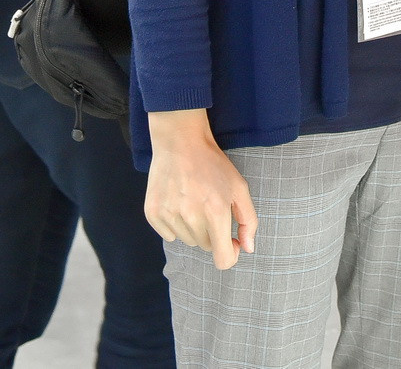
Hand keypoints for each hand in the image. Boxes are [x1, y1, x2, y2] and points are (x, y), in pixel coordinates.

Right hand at [144, 110, 256, 268]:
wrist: (180, 142)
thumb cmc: (214, 165)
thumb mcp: (239, 187)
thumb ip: (248, 221)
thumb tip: (247, 249)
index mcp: (216, 212)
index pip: (223, 259)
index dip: (230, 255)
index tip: (231, 242)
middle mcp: (191, 216)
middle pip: (206, 247)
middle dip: (212, 233)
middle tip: (210, 207)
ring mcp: (169, 215)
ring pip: (188, 241)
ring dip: (194, 228)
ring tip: (193, 202)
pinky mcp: (152, 213)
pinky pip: (169, 235)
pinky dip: (175, 225)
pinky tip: (178, 202)